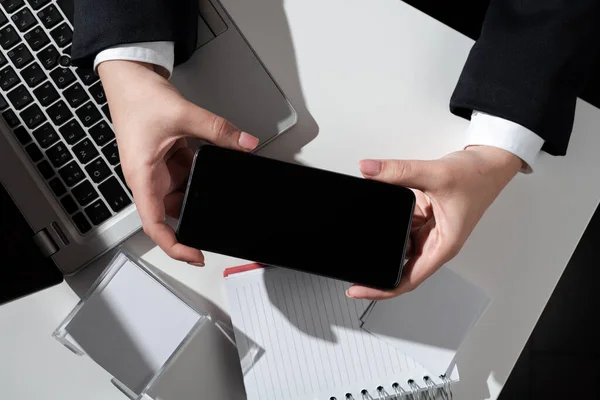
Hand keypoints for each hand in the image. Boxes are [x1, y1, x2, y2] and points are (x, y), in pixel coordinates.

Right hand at [98, 60, 258, 264]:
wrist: (129, 77)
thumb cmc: (137, 99)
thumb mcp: (184, 115)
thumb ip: (219, 130)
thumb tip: (245, 143)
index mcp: (142, 177)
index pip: (155, 225)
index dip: (175, 246)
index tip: (195, 255)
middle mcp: (148, 178)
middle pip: (172, 212)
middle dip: (196, 215)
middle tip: (220, 221)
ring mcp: (158, 170)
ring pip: (183, 193)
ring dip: (200, 190)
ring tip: (219, 187)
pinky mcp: (166, 159)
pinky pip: (187, 175)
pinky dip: (201, 174)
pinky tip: (213, 168)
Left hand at [347, 145, 522, 299]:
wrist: (491, 161)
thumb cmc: (479, 177)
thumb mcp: (435, 174)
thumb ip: (398, 171)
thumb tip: (369, 170)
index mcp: (442, 246)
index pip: (408, 279)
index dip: (381, 289)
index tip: (358, 290)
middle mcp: (436, 242)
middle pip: (401, 266)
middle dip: (377, 267)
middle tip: (351, 266)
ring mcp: (430, 231)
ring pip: (400, 243)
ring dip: (383, 241)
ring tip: (361, 236)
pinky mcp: (425, 218)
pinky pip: (402, 224)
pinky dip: (389, 221)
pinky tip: (378, 215)